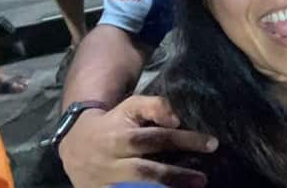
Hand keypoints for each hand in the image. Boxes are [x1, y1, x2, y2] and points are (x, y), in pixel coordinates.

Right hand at [58, 95, 217, 187]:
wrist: (75, 143)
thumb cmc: (114, 122)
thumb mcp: (131, 106)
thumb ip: (155, 106)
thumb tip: (176, 119)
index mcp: (121, 138)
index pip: (157, 139)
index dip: (184, 141)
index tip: (212, 144)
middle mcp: (112, 162)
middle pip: (146, 171)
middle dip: (176, 176)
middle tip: (203, 179)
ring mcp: (104, 182)